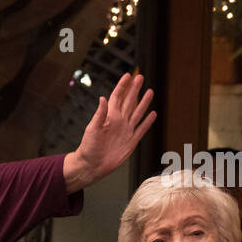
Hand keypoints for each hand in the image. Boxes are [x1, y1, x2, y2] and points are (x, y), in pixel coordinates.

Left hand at [64, 73, 155, 190]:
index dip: (122, 86)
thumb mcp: (92, 129)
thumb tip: (103, 98)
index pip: (117, 97)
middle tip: (140, 77)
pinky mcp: (131, 141)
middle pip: (129, 102)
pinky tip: (152, 114)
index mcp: (109, 117)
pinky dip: (147, 122)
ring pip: (137, 113)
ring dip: (144, 102)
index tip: (128, 75)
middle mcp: (119, 122)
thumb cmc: (88, 148)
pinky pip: (141, 129)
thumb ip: (100, 114)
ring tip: (150, 91)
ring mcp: (126, 131)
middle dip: (134, 89)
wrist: (92, 166)